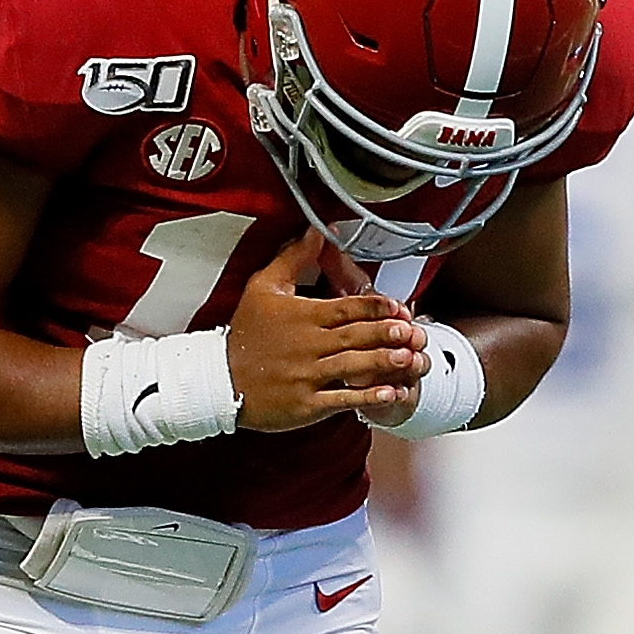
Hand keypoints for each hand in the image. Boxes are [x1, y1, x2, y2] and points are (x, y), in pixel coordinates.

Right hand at [226, 236, 425, 432]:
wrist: (220, 380)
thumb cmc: (245, 334)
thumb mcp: (263, 287)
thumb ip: (293, 258)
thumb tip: (317, 230)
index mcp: (303, 316)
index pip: (347, 307)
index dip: (376, 306)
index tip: (398, 306)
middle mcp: (309, 345)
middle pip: (356, 336)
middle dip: (387, 333)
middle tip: (413, 331)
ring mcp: (308, 376)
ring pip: (354, 367)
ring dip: (384, 363)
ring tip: (410, 359)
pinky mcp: (306, 404)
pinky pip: (342, 400)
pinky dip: (367, 397)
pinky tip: (391, 393)